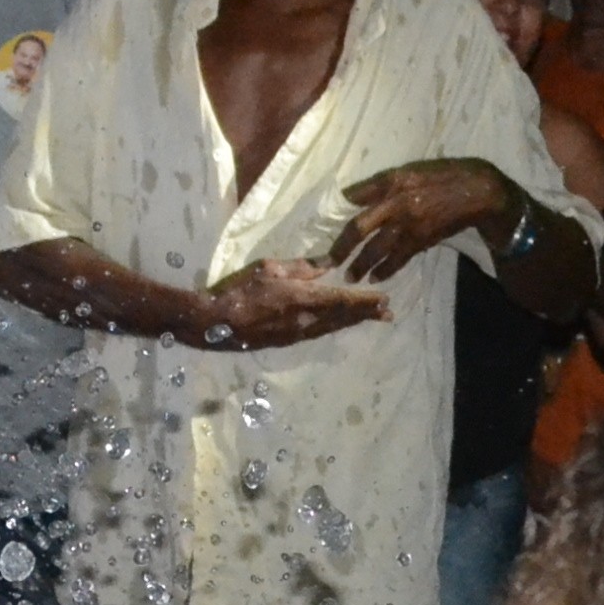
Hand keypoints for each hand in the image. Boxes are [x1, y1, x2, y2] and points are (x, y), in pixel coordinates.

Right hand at [190, 261, 387, 351]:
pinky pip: (319, 332)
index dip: (365, 300)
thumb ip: (301, 267)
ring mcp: (297, 334)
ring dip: (352, 322)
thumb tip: (328, 264)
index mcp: (302, 299)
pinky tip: (339, 323)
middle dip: (366, 314)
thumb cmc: (239, 289)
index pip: (342, 299)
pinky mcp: (287, 341)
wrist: (215, 323)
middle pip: (343, 317)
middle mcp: (305, 321)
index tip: (385, 299)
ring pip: (332, 327)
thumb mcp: (270, 268)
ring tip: (371, 318)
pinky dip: (335, 326)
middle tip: (388, 314)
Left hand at [328, 160, 514, 283]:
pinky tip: (376, 277)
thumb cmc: (443, 176)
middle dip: (341, 248)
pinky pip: (398, 259)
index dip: (340, 207)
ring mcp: (409, 224)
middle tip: (328, 262)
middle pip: (360, 228)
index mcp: (392, 181)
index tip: (324, 221)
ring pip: (377, 249)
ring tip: (350, 276)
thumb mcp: (411, 170)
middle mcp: (396, 203)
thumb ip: (381, 183)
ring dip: (361, 265)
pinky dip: (386, 270)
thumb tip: (351, 196)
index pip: (357, 195)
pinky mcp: (422, 240)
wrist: (477, 191)